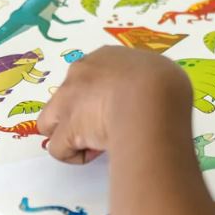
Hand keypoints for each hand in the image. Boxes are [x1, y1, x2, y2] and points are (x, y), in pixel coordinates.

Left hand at [37, 46, 190, 162]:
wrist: (151, 99)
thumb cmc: (163, 83)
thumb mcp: (163, 73)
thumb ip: (150, 81)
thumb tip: (153, 94)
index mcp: (105, 57)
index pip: (92, 75)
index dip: (105, 95)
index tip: (123, 109)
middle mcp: (80, 74)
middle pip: (68, 96)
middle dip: (83, 114)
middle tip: (109, 127)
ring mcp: (68, 101)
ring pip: (50, 121)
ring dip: (68, 134)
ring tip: (94, 145)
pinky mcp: (65, 129)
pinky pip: (58, 149)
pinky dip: (73, 156)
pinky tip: (94, 156)